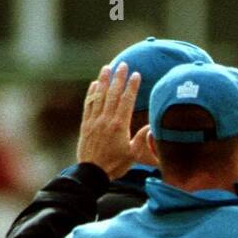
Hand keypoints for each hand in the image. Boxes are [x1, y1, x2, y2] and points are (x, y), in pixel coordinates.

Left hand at [76, 64, 146, 179]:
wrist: (92, 173)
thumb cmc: (115, 165)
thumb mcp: (133, 155)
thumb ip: (141, 139)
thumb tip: (151, 127)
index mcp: (119, 126)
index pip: (127, 101)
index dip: (132, 87)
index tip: (136, 75)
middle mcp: (106, 119)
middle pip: (113, 94)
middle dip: (118, 78)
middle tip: (123, 65)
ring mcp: (94, 120)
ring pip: (99, 96)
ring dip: (104, 80)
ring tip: (107, 67)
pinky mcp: (86, 124)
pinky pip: (88, 104)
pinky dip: (91, 93)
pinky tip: (95, 84)